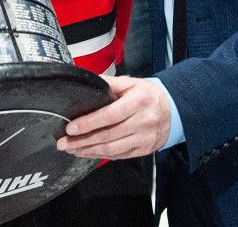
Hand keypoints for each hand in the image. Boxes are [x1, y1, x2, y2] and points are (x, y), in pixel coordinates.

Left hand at [56, 75, 170, 159]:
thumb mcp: (132, 83)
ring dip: (89, 151)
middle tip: (64, 143)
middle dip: (82, 141)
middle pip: (107, 135)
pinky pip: (120, 156)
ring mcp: (144, 139)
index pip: (109, 116)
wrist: (174, 111)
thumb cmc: (149, 95)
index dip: (88, 123)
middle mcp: (142, 122)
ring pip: (112, 149)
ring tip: (72, 150)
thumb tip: (87, 81)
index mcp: (138, 102)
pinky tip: (89, 153)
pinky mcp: (144, 150)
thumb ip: (110, 83)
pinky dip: (102, 156)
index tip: (71, 128)